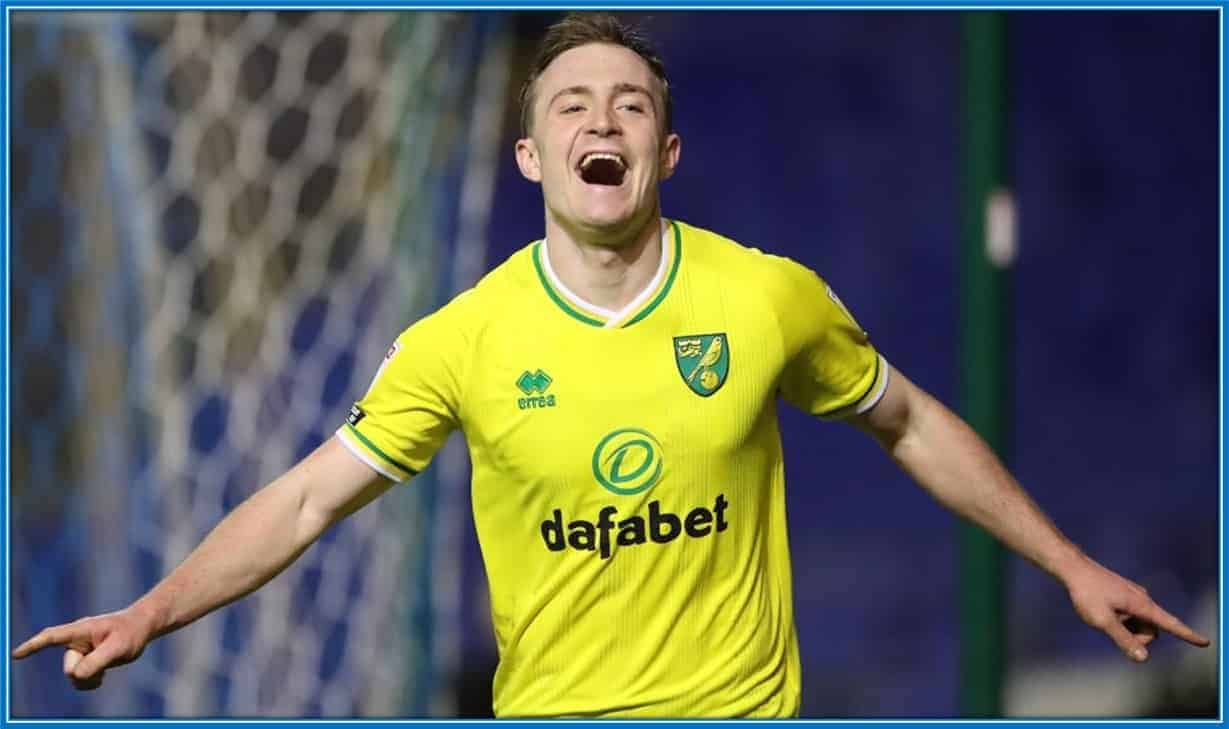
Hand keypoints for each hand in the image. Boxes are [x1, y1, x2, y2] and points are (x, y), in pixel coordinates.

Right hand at [12, 608, 154, 689]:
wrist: (140, 629)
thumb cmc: (130, 632)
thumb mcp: (119, 647)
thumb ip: (98, 660)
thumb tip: (76, 676)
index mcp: (79, 630)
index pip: (51, 637)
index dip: (33, 646)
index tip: (15, 655)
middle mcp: (75, 642)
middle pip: (70, 668)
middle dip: (86, 672)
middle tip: (106, 662)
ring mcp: (79, 653)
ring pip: (74, 677)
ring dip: (88, 680)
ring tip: (106, 671)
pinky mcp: (84, 662)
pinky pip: (80, 681)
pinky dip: (90, 683)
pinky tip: (102, 676)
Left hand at [1065, 558, 1209, 661]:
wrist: (1074, 569)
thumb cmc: (1087, 593)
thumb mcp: (1103, 620)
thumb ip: (1123, 639)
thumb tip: (1143, 658)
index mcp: (1142, 605)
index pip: (1171, 624)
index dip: (1188, 635)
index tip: (1205, 642)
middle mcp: (1143, 600)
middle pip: (1150, 631)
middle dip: (1136, 638)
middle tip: (1110, 627)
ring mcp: (1134, 597)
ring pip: (1138, 624)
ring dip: (1125, 628)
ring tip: (1103, 615)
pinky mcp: (1125, 595)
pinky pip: (1130, 616)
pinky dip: (1120, 620)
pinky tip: (1103, 611)